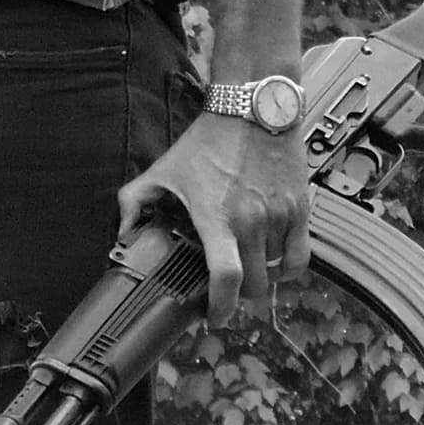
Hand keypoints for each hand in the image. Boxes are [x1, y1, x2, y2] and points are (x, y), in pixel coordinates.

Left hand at [115, 113, 310, 322]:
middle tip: (227, 287)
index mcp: (217, 218)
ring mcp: (280, 218)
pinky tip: (274, 260)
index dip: (220, 307)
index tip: (214, 316)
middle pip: (253, 285)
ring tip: (246, 266)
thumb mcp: (164, 170)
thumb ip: (135, 202)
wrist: (252, 108)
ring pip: (275, 274)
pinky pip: (300, 258)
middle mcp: (252, 222)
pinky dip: (288, 267)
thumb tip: (122, 232)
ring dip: (261, 277)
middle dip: (238, 294)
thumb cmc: (209, 140)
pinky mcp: (301, 210)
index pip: (225, 278)